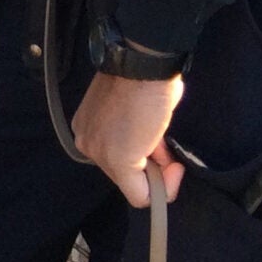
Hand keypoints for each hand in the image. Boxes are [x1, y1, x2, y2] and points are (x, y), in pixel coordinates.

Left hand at [72, 71, 184, 207]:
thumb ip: (137, 135)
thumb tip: (155, 155)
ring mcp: (100, 153)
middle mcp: (86, 142)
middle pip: (124, 174)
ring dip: (159, 172)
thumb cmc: (145, 80)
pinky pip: (141, 196)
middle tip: (166, 145)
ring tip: (166, 146)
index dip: (146, 154)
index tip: (161, 141)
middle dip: (152, 164)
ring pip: (134, 186)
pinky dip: (163, 189)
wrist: (145, 66)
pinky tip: (174, 170)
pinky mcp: (119, 162)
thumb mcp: (135, 112)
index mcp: (88, 127)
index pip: (117, 157)